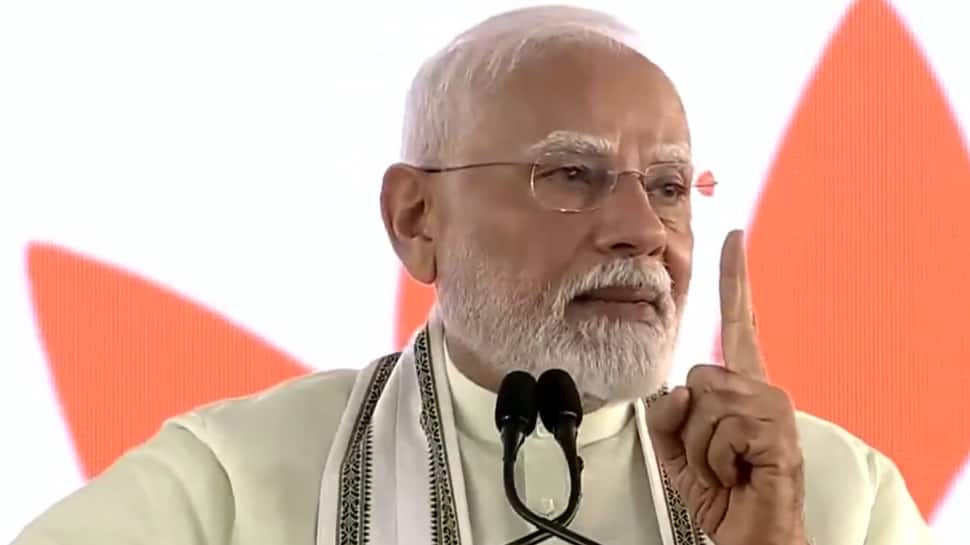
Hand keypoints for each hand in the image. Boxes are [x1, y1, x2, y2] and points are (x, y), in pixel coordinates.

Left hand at [646, 230, 806, 544]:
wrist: (751, 532)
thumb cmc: (722, 491)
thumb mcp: (678, 447)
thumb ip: (667, 412)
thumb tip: (676, 390)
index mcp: (740, 387)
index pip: (737, 323)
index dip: (734, 279)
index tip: (733, 237)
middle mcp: (761, 390)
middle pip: (696, 375)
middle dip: (688, 425)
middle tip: (712, 456)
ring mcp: (772, 408)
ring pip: (704, 402)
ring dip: (700, 447)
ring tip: (725, 467)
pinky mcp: (776, 430)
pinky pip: (719, 429)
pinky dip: (714, 460)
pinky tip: (738, 471)